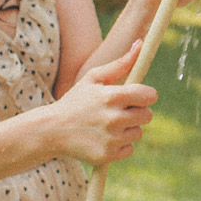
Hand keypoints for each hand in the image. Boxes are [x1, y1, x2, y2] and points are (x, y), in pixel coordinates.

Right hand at [47, 42, 156, 164]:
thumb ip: (120, 63)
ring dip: (128, 129)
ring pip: (138, 132)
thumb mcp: (93, 78)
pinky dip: (120, 145)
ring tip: (108, 125)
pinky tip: (104, 138)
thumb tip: (140, 44)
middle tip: (119, 111)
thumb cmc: (75, 100)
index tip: (137, 96)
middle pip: (148, 115)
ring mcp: (110, 139)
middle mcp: (113, 119)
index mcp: (112, 96)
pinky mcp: (107, 156)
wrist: (51, 130)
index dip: (146, 95)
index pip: (149, 96)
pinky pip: (129, 149)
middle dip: (137, 112)